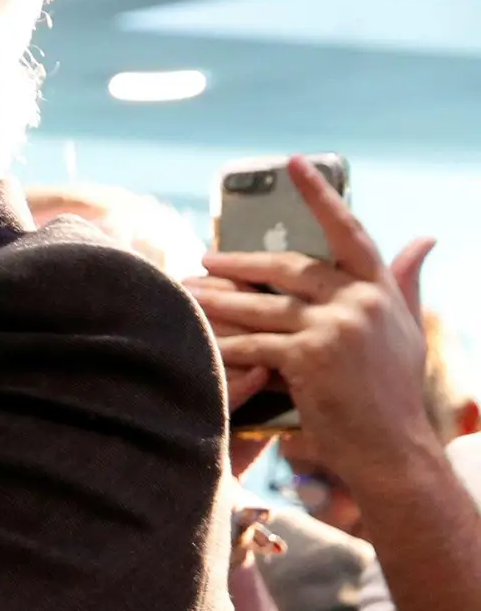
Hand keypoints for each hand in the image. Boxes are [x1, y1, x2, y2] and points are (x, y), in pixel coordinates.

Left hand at [193, 159, 439, 480]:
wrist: (393, 447)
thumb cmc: (394, 391)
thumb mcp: (406, 328)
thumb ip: (406, 281)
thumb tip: (426, 238)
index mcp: (381, 287)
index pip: (349, 229)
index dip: (320, 194)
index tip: (294, 163)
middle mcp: (360, 300)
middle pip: (289, 268)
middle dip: (241, 264)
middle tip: (203, 261)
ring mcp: (335, 327)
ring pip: (261, 305)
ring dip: (218, 301)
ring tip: (184, 295)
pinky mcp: (310, 358)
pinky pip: (252, 344)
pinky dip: (222, 344)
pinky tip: (195, 340)